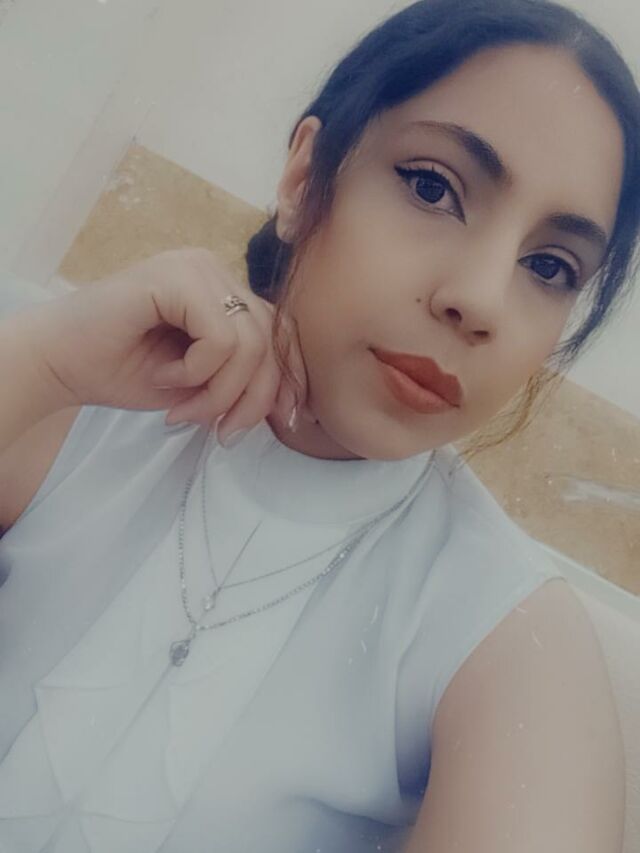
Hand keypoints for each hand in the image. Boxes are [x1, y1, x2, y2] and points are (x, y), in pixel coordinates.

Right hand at [32, 248, 310, 441]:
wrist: (59, 363)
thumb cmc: (122, 372)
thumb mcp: (201, 385)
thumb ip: (244, 382)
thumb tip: (296, 405)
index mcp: (223, 291)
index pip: (279, 333)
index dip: (289, 379)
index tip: (287, 421)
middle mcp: (215, 272)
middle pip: (271, 340)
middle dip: (251, 399)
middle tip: (219, 432)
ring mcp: (196, 268)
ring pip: (250, 343)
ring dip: (219, 392)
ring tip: (182, 408)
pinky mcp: (177, 276)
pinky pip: (220, 337)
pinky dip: (197, 371)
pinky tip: (164, 376)